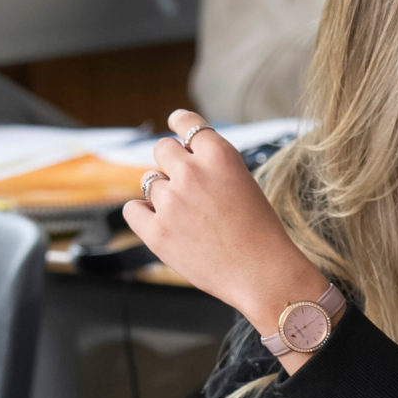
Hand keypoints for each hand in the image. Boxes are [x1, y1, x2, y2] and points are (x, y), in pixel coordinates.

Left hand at [123, 110, 325, 330]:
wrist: (264, 274)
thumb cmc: (260, 233)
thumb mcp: (244, 184)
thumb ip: (211, 167)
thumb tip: (175, 161)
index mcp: (219, 156)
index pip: (186, 122)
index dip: (179, 122)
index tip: (175, 124)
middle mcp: (192, 172)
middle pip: (162, 149)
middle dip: (172, 164)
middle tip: (188, 186)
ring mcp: (171, 201)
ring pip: (149, 182)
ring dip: (163, 194)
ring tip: (190, 217)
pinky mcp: (156, 230)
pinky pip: (133, 209)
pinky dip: (144, 215)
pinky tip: (165, 225)